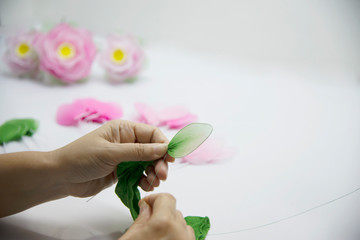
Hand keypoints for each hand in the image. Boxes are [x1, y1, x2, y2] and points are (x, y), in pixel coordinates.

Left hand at [53, 120, 173, 197]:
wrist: (61, 177)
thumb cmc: (82, 158)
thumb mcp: (111, 153)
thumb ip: (138, 152)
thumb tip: (163, 148)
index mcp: (124, 130)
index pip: (151, 134)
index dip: (163, 144)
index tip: (171, 157)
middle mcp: (127, 142)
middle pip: (153, 150)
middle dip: (159, 162)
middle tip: (161, 175)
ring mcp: (125, 158)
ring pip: (148, 164)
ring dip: (153, 173)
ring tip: (152, 182)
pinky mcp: (122, 172)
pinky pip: (139, 175)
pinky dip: (145, 180)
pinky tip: (145, 186)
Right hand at [120, 193, 194, 239]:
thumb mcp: (130, 238)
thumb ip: (141, 219)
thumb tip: (146, 208)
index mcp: (163, 224)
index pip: (166, 198)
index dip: (154, 199)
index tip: (146, 205)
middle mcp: (179, 232)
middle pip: (173, 210)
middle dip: (161, 213)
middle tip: (148, 222)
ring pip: (181, 223)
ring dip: (170, 224)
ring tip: (155, 235)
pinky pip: (187, 235)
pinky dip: (177, 234)